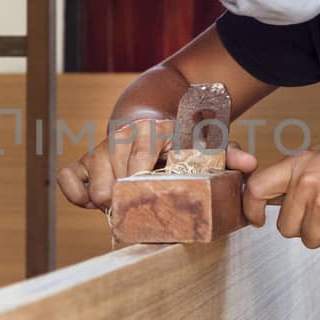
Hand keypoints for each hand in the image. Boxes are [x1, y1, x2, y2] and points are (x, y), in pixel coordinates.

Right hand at [57, 118, 257, 209]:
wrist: (150, 113)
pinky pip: (69, 176)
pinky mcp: (85, 161)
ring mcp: (100, 149)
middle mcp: (122, 138)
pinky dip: (76, 192)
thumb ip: (228, 154)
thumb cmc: (180, 137)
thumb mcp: (205, 142)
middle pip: (114, 170)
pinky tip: (92, 202)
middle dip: (127, 194)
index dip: (143, 170)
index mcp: (153, 132)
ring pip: (90, 170)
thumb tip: (250, 164)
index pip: (141, 152)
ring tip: (122, 206)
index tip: (148, 187)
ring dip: (104, 194)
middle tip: (141, 206)